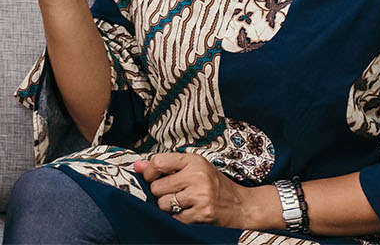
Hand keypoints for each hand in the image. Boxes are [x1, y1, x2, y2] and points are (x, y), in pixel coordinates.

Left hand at [136, 153, 279, 230]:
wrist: (242, 206)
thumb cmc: (216, 186)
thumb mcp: (194, 169)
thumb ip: (166, 167)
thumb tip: (136, 166)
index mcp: (194, 161)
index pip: (158, 162)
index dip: (149, 173)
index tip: (153, 178)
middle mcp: (197, 176)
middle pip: (157, 187)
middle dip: (161, 194)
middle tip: (176, 194)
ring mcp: (200, 196)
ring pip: (163, 204)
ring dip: (169, 208)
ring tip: (184, 204)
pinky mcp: (202, 214)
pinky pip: (175, 218)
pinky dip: (179, 218)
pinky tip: (191, 213)